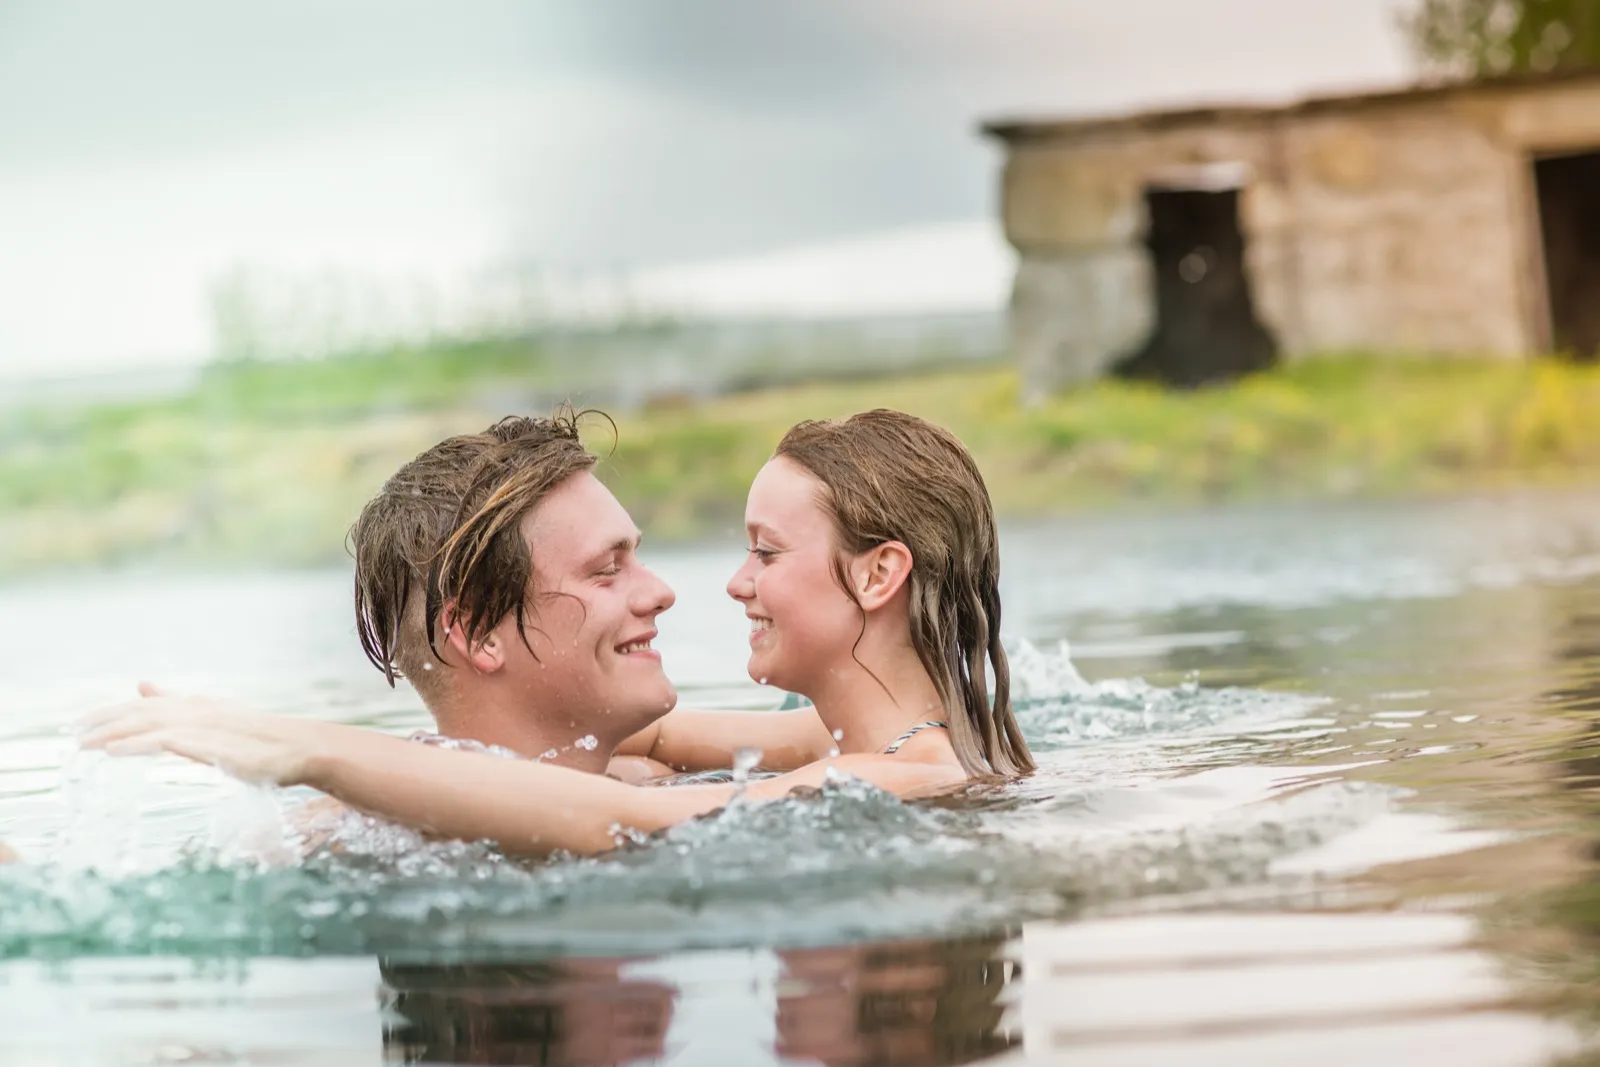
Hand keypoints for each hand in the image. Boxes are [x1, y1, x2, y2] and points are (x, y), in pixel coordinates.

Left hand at [79, 683, 324, 786]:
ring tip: (80, 745)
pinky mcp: (209, 743)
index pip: (143, 707)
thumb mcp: (218, 722)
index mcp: (197, 705)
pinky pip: (164, 742)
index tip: (80, 724)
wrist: (299, 748)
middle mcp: (195, 710)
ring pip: (145, 725)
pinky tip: (113, 752)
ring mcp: (202, 725)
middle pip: (138, 713)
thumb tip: (145, 688)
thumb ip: (181, 706)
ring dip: (110, 734)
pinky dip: (136, 745)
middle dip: (102, 721)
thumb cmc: (262, 742)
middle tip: (69, 732)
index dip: (110, 713)